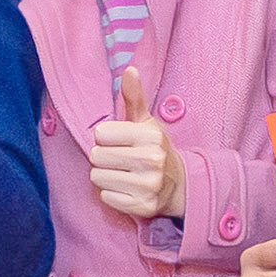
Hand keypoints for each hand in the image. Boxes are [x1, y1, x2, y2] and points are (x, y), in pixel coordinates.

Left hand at [87, 65, 184, 223]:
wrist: (180, 185)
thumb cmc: (155, 149)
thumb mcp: (146, 123)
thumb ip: (134, 98)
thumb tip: (130, 70)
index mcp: (150, 135)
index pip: (99, 135)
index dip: (106, 139)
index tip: (120, 143)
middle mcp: (151, 160)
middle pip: (96, 157)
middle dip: (103, 158)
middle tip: (121, 160)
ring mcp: (148, 185)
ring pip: (98, 178)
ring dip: (106, 177)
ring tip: (123, 174)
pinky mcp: (143, 207)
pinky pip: (106, 198)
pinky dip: (113, 194)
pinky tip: (127, 189)